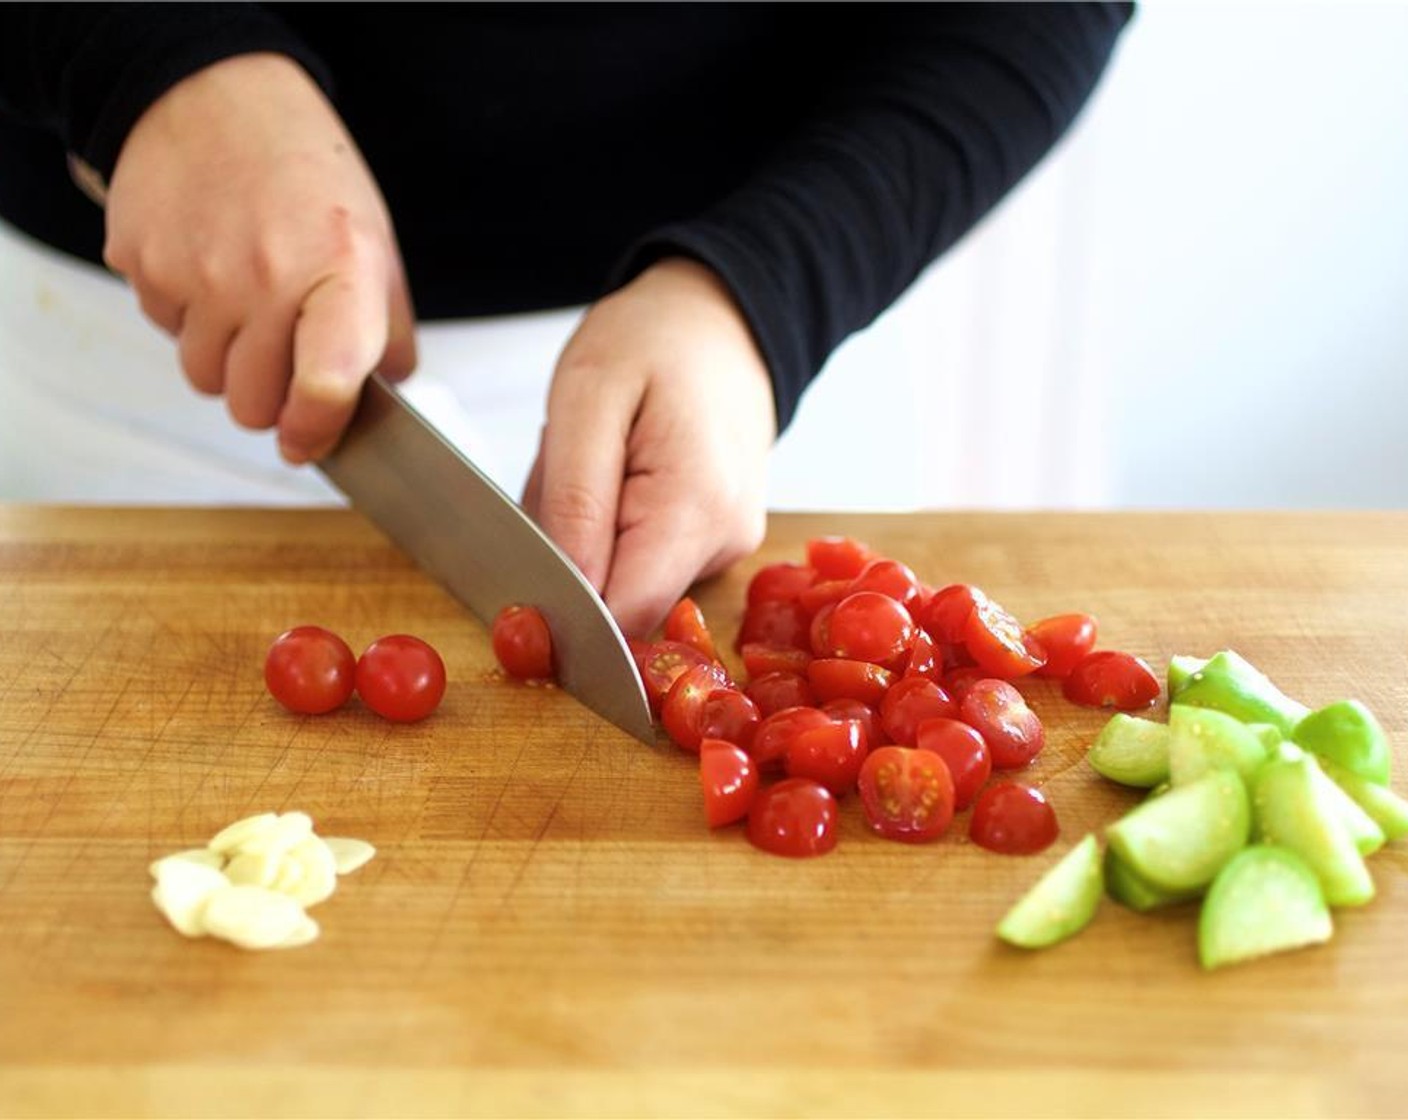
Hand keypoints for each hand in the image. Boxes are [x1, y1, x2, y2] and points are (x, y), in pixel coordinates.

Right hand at [103, 53, 416, 462]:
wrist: (213, 95)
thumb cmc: (306, 174)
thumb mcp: (374, 244)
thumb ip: (387, 331)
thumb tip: (388, 399)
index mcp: (337, 273)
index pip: (325, 385)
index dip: (317, 431)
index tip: (308, 441)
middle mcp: (263, 277)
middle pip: (252, 406)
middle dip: (270, 400)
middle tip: (284, 361)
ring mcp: (195, 273)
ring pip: (204, 380)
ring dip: (227, 364)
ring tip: (247, 308)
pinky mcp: (142, 263)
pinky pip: (165, 333)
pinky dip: (188, 321)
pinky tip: (209, 272)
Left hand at [522, 257, 776, 636]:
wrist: (719, 320)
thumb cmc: (654, 340)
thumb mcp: (586, 397)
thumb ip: (574, 502)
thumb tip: (565, 594)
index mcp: (698, 508)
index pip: (624, 614)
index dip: (566, 605)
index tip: (529, 555)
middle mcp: (725, 541)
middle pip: (624, 602)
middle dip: (574, 558)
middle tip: (571, 472)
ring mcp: (727, 545)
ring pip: (630, 583)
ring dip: (591, 538)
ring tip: (602, 461)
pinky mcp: (718, 542)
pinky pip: (647, 561)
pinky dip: (615, 529)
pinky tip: (621, 474)